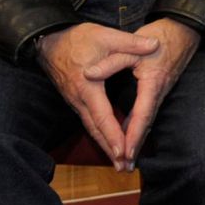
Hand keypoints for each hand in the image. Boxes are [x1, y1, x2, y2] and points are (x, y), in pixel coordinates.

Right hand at [37, 22, 159, 170]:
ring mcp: (75, 101)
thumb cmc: (78, 38)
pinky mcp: (75, 99)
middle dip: (110, 149)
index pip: (102, 116)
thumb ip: (131, 43)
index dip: (113, 135)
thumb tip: (155, 45)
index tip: (124, 151)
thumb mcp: (106, 36)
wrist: (49, 40)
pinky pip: (89, 121)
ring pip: (91, 127)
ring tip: (120, 162)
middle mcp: (78, 99)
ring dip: (105, 145)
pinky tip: (109, 142)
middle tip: (125, 167)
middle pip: (96, 129)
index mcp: (88, 86)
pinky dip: (100, 134)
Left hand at [119, 18, 200, 166]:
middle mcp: (159, 91)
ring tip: (128, 159)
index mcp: (152, 83)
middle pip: (146, 123)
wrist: (186, 28)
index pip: (141, 114)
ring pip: (148, 119)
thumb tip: (88, 74)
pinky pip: (149, 111)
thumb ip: (111, 61)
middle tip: (125, 167)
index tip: (125, 152)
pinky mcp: (160, 87)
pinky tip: (133, 133)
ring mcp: (161, 90)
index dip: (132, 134)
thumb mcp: (134, 45)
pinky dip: (140, 126)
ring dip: (138, 139)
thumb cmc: (161, 35)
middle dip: (135, 145)